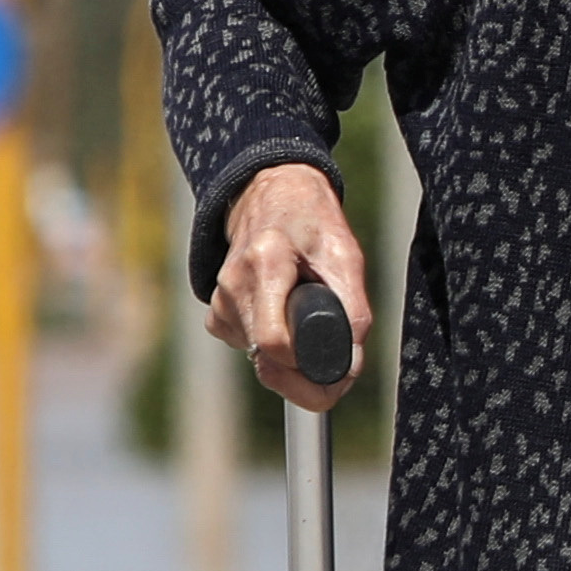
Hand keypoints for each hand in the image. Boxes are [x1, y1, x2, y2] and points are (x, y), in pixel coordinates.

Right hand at [202, 159, 369, 409]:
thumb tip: (351, 365)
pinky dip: (269, 346)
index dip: (306, 365)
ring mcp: (220, 299)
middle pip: (264, 358)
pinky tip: (282, 317)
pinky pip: (246, 347)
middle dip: (299, 375)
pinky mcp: (216, 312)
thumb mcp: (345, 256)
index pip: (274, 342)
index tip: (332, 369)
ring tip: (304, 320)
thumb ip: (354, 310)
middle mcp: (235, 284)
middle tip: (330, 371)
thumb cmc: (312, 223)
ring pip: (257, 357)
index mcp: (266, 263)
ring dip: (287, 356)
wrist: (272, 196)